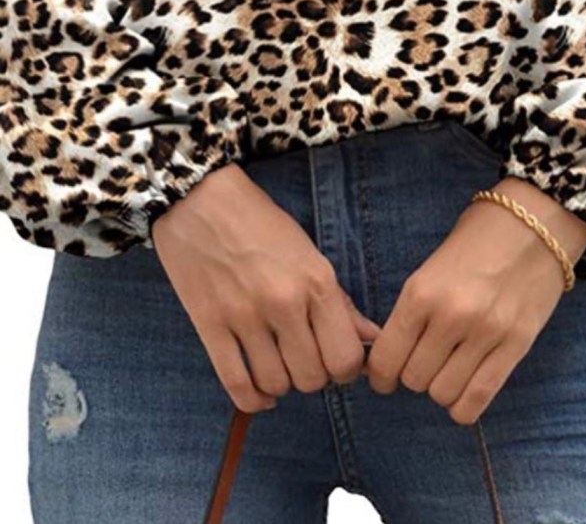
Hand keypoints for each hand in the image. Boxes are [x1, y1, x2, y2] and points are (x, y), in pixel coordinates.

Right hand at [151, 162, 381, 413]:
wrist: (201, 201)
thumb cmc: (262, 223)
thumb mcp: (310, 253)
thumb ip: (340, 301)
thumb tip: (371, 338)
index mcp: (316, 281)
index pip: (345, 356)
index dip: (346, 369)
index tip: (337, 361)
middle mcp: (284, 303)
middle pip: (312, 377)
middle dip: (314, 377)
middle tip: (307, 360)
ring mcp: (244, 317)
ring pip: (276, 384)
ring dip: (283, 384)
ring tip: (281, 365)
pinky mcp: (209, 325)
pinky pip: (235, 384)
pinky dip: (252, 399)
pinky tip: (261, 393)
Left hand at [362, 177, 585, 423]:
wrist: (534, 223)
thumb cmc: (477, 238)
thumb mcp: (431, 267)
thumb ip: (413, 310)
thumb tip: (391, 355)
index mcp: (421, 292)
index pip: (387, 358)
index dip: (380, 376)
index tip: (384, 377)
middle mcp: (450, 316)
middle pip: (414, 379)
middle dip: (412, 376)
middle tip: (422, 363)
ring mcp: (486, 333)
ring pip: (444, 393)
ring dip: (440, 388)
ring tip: (447, 370)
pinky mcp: (516, 346)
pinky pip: (480, 397)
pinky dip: (465, 406)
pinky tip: (463, 395)